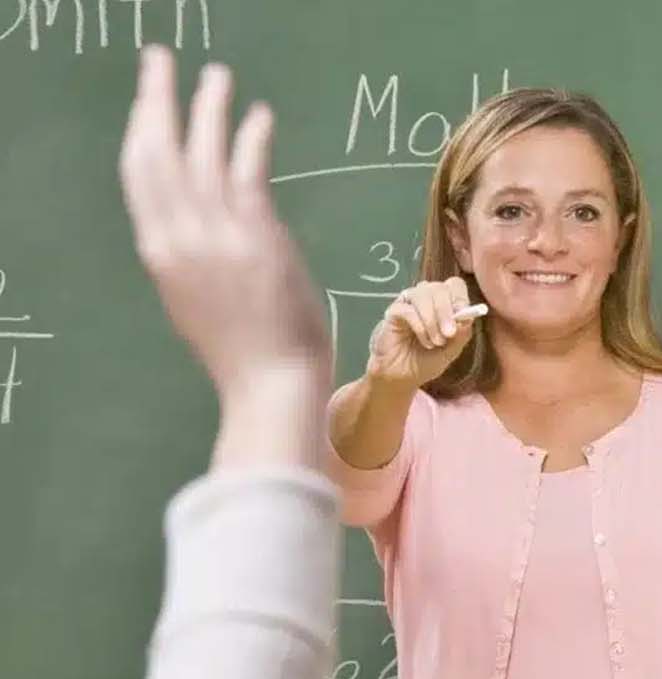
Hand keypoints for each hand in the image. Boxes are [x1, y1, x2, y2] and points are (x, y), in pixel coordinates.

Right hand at [119, 49, 328, 404]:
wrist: (271, 385)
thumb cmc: (244, 354)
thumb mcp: (198, 300)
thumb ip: (192, 258)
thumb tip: (197, 227)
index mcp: (159, 253)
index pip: (139, 175)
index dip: (142, 129)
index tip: (146, 102)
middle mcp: (178, 237)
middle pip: (158, 150)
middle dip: (158, 98)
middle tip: (163, 60)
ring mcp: (216, 235)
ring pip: (202, 151)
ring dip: (209, 106)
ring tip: (217, 75)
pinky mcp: (256, 237)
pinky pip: (248, 171)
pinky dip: (252, 137)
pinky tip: (260, 115)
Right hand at [367, 278, 476, 386]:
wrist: (403, 377)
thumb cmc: (426, 361)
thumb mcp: (451, 351)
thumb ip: (461, 335)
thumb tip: (467, 318)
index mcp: (443, 305)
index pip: (454, 285)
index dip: (460, 297)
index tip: (464, 316)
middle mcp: (426, 299)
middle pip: (439, 287)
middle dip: (446, 311)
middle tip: (449, 333)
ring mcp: (409, 303)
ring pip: (422, 294)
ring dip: (432, 320)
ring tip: (435, 342)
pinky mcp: (393, 312)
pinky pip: (408, 310)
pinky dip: (420, 326)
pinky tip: (424, 341)